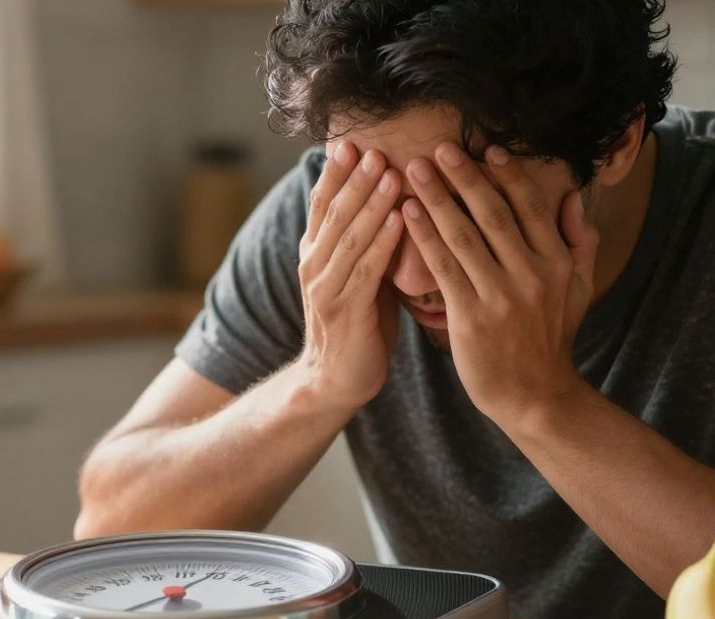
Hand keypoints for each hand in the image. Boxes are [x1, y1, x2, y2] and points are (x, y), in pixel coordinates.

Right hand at [294, 141, 404, 409]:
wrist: (335, 381)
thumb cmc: (357, 325)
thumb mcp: (358, 276)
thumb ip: (367, 243)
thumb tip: (397, 203)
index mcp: (315, 254)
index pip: (322, 203)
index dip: (335, 172)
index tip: (351, 141)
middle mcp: (313, 265)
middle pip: (334, 212)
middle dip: (356, 177)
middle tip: (376, 146)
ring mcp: (325, 288)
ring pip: (349, 236)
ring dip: (371, 202)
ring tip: (391, 172)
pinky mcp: (345, 310)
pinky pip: (366, 269)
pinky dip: (384, 241)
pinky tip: (401, 219)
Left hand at [402, 142, 597, 423]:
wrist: (533, 395)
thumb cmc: (550, 338)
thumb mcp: (578, 289)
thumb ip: (580, 241)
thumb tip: (573, 197)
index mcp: (556, 262)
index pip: (530, 207)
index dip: (508, 175)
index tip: (486, 149)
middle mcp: (531, 274)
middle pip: (494, 214)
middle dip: (465, 178)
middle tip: (439, 149)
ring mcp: (500, 296)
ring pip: (464, 236)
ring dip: (438, 198)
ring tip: (415, 170)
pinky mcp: (471, 316)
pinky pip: (443, 267)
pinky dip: (424, 236)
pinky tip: (407, 212)